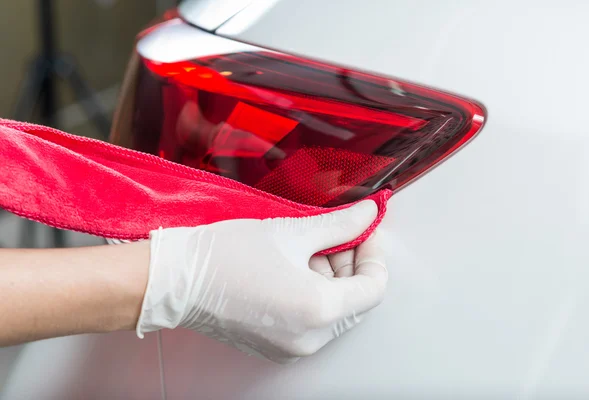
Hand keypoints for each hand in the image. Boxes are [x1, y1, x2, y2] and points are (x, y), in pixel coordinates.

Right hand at [136, 200, 387, 362]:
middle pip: (354, 300)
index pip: (374, 287)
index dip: (373, 253)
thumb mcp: (291, 232)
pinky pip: (311, 321)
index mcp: (318, 311)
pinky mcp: (277, 347)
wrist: (176, 280)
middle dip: (349, 263)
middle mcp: (309, 338)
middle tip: (334, 234)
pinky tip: (292, 268)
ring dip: (329, 278)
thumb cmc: (223, 257)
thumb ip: (339, 225)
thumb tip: (367, 215)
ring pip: (333, 310)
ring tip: (305, 249)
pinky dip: (311, 294)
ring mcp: (292, 347)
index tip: (363, 232)